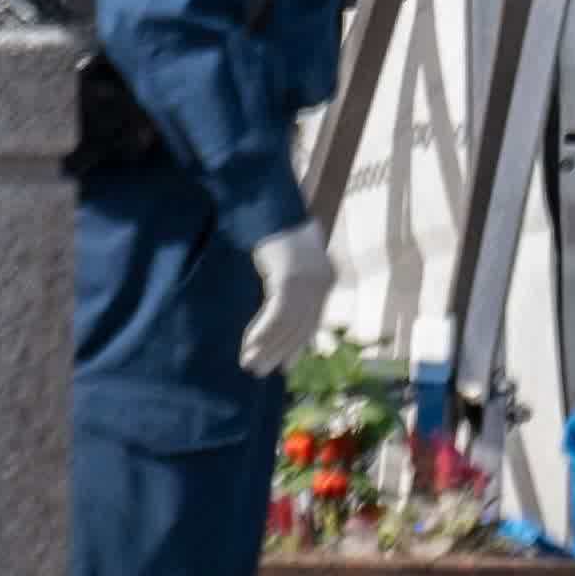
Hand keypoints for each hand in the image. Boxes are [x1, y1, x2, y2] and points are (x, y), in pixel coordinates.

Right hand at [237, 220, 339, 378]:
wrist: (272, 204)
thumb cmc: (275, 231)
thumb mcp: (287, 261)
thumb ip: (287, 284)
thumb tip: (277, 312)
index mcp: (325, 278)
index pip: (312, 321)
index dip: (297, 345)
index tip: (284, 366)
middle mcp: (322, 281)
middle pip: (301, 326)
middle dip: (279, 351)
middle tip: (260, 371)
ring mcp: (309, 279)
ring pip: (289, 324)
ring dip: (267, 346)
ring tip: (249, 363)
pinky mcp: (291, 276)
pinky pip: (277, 313)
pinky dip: (263, 330)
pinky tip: (249, 344)